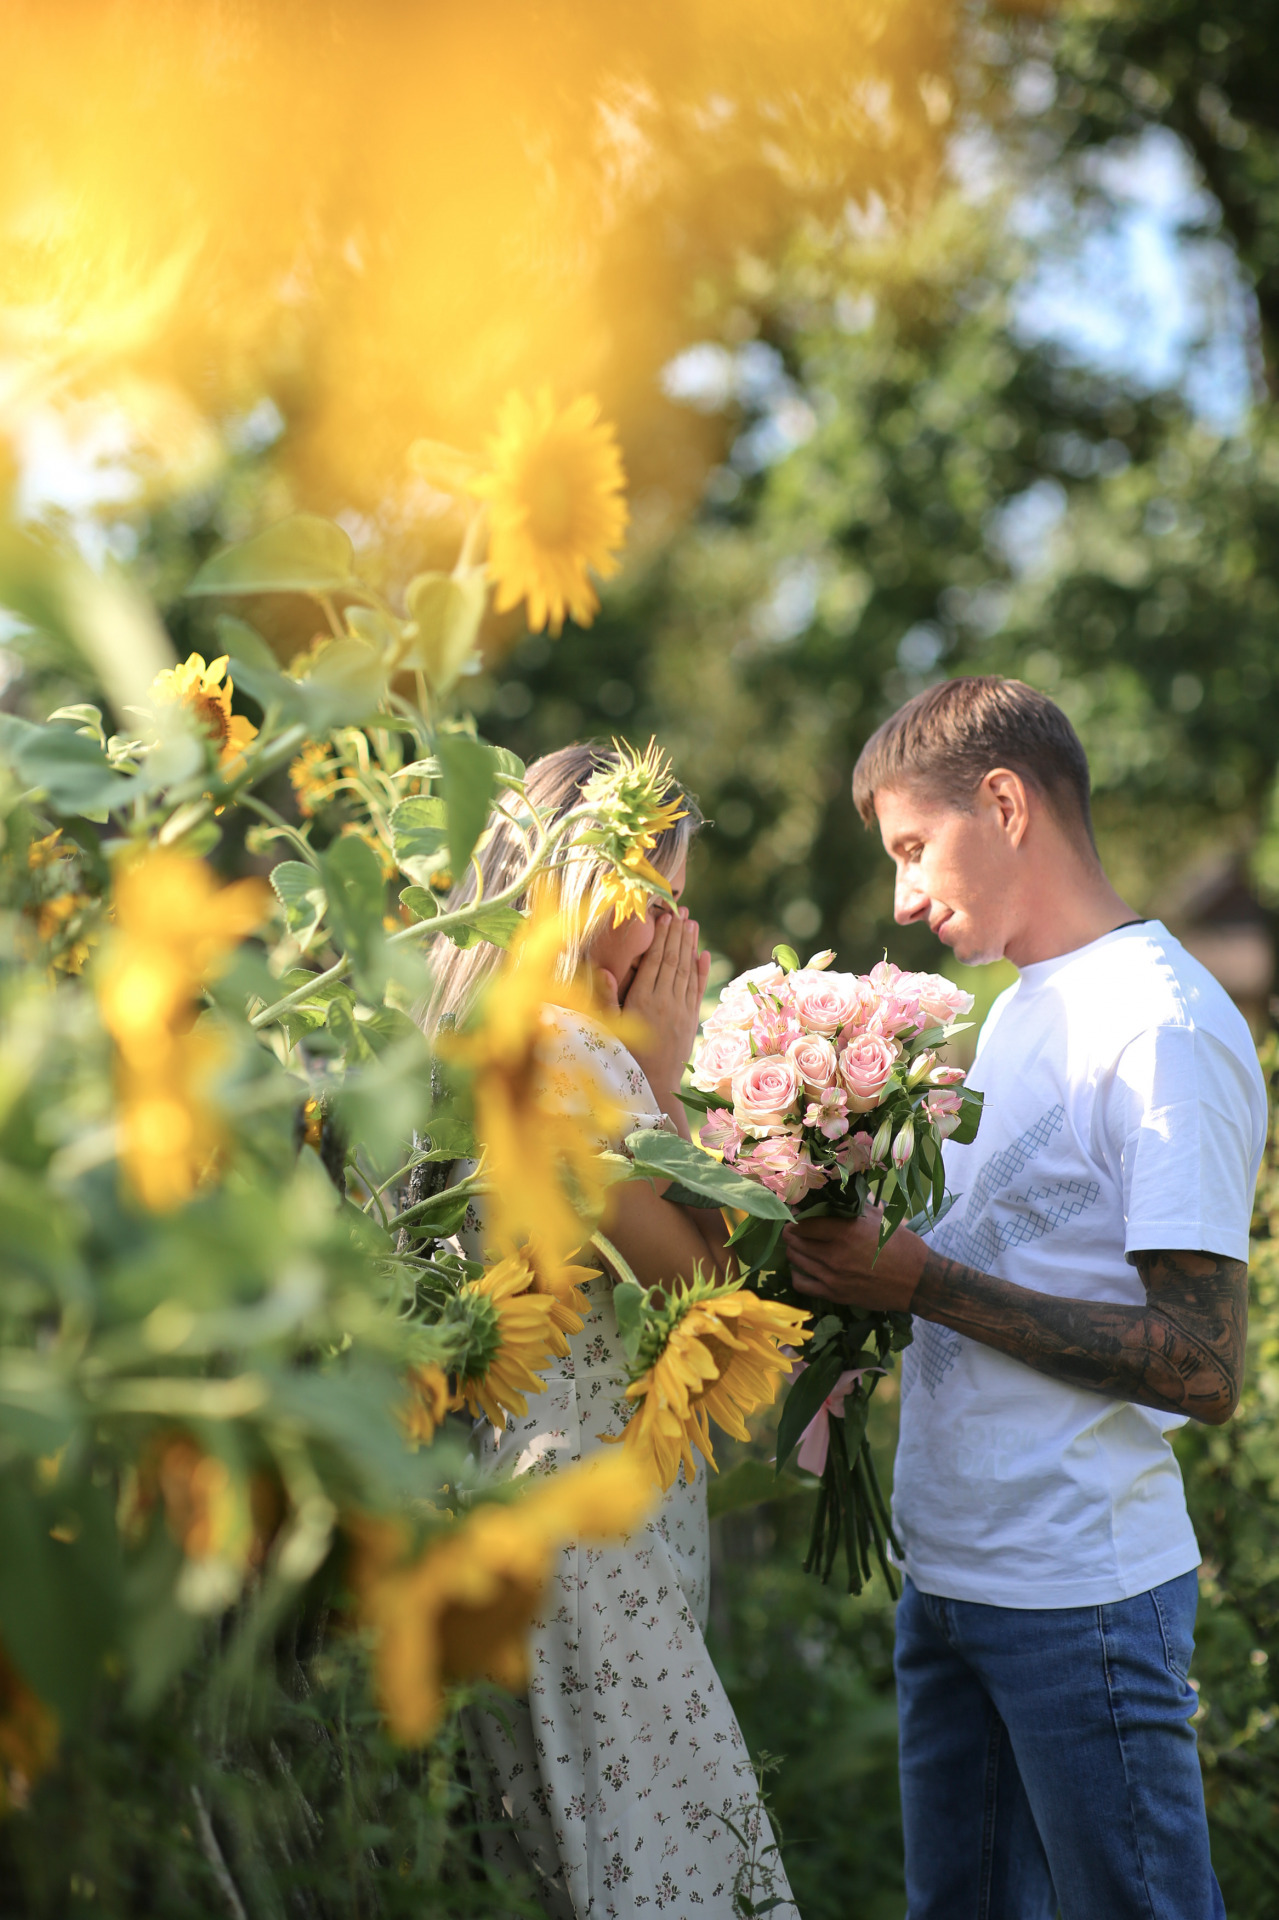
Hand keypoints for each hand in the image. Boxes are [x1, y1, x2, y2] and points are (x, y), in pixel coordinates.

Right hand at [598, 909, 708, 1098]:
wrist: (653, 1085)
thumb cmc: (624, 1056)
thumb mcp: (609, 1027)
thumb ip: (607, 998)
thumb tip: (603, 969)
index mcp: (643, 1000)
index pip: (654, 962)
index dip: (661, 938)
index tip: (665, 918)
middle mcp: (665, 1002)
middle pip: (673, 961)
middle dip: (677, 935)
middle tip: (682, 912)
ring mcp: (681, 1010)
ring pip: (686, 971)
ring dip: (690, 946)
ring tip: (693, 925)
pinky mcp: (691, 1020)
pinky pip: (697, 990)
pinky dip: (702, 971)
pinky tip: (703, 955)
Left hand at [785, 1211, 925, 1313]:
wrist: (917, 1281)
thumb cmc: (901, 1245)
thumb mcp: (879, 1218)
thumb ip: (853, 1207)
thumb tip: (834, 1193)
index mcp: (846, 1231)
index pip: (802, 1222)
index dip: (796, 1215)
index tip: (798, 1212)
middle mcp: (835, 1254)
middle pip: (794, 1240)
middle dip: (792, 1231)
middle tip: (797, 1227)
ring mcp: (832, 1277)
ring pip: (795, 1259)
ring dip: (794, 1249)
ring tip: (801, 1244)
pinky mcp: (834, 1294)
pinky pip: (801, 1283)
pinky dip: (798, 1273)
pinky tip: (805, 1267)